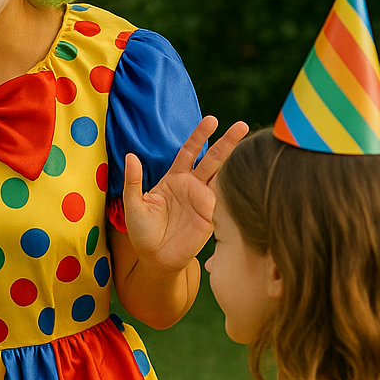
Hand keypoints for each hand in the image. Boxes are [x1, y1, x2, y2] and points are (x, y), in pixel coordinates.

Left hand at [123, 116, 248, 271]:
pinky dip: (232, 185)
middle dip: (226, 142)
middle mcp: (191, 186)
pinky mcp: (211, 216)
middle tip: (241, 125)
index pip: (189, 152)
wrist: (155, 259)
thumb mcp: (133, 205)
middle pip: (212, 159)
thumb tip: (131, 156)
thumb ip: (133, 181)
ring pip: (222, 175)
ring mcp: (204, 200)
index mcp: (173, 179)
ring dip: (234, 160)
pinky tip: (243, 172)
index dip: (199, 137)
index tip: (210, 120)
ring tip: (248, 141)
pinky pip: (224, 197)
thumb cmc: (142, 232)